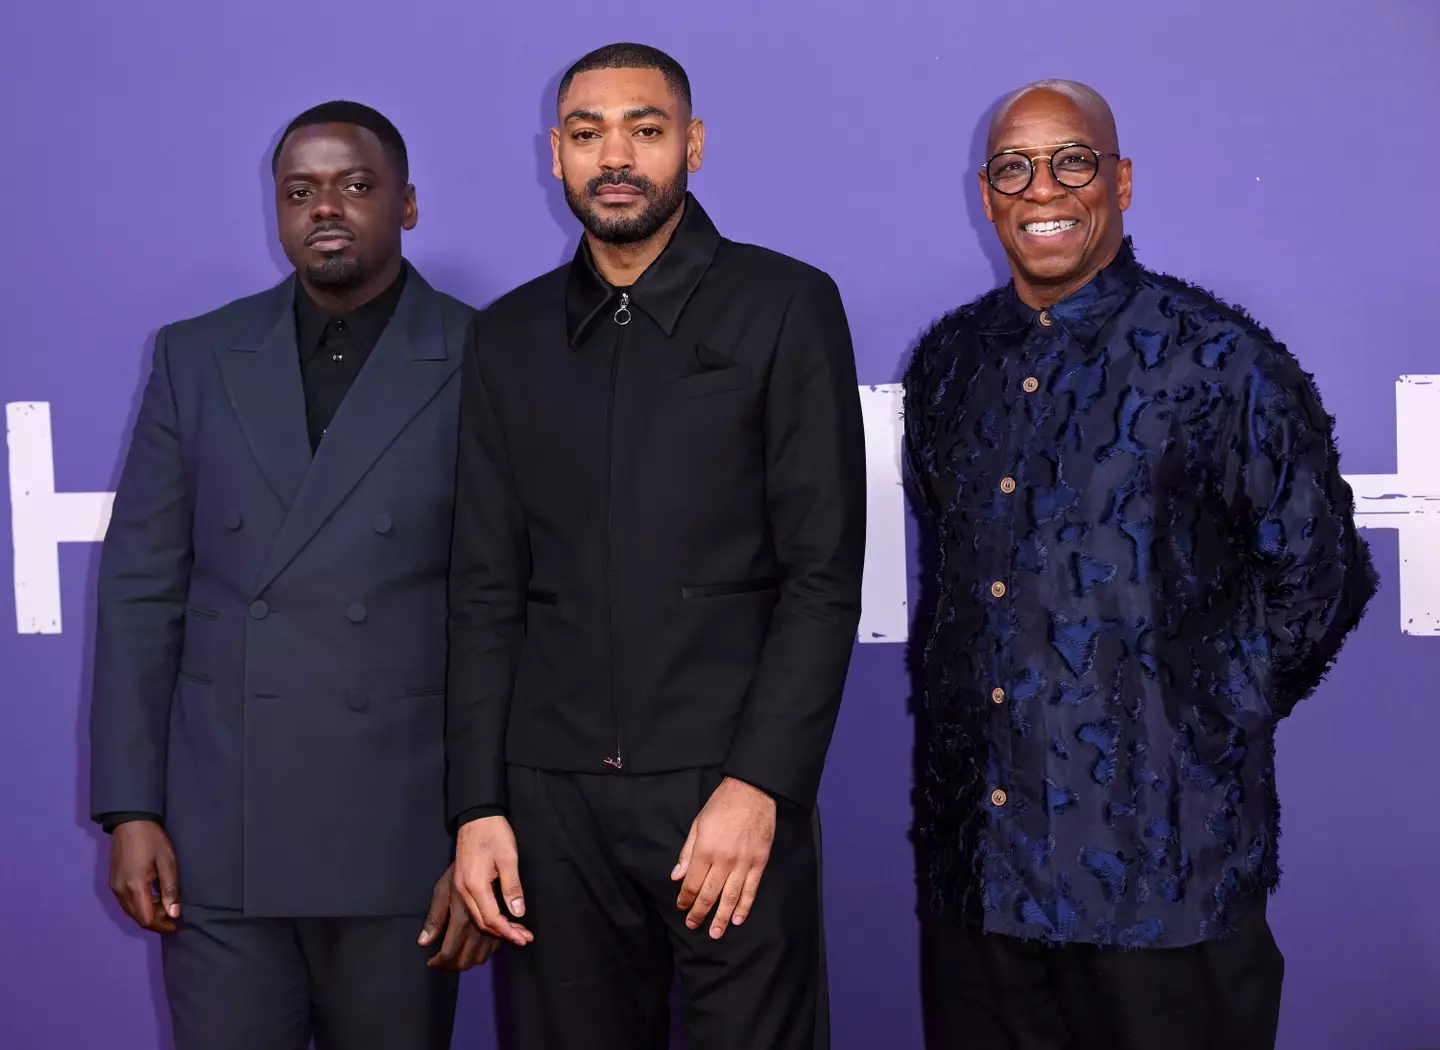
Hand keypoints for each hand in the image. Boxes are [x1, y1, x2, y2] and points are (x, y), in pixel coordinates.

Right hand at [109, 820, 179, 932]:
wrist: (130, 823)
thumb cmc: (152, 840)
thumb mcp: (168, 862)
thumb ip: (170, 890)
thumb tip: (174, 914)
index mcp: (134, 887)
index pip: (145, 918)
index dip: (161, 925)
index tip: (175, 924)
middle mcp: (120, 891)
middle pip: (137, 917)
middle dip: (155, 921)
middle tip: (173, 914)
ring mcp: (114, 887)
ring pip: (130, 911)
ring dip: (147, 913)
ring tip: (165, 907)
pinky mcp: (112, 882)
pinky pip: (125, 902)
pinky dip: (139, 906)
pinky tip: (151, 899)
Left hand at [419, 863, 499, 969]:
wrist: (489, 843)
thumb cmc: (463, 865)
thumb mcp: (443, 888)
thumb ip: (435, 917)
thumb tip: (424, 942)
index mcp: (462, 917)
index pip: (450, 951)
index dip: (441, 963)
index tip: (432, 963)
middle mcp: (479, 924)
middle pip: (467, 959)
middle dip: (454, 966)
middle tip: (442, 962)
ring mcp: (494, 922)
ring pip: (483, 955)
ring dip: (470, 960)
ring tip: (458, 955)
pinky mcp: (507, 920)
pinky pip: (496, 945)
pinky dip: (486, 951)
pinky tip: (477, 947)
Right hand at [453, 816, 532, 947]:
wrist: (476, 816)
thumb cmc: (494, 834)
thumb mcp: (508, 858)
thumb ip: (512, 887)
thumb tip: (518, 913)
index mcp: (474, 885)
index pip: (491, 918)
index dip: (508, 931)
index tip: (523, 939)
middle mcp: (462, 890)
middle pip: (481, 922)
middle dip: (503, 933)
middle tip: (524, 938)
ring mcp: (460, 887)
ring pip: (476, 917)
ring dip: (495, 927)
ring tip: (516, 932)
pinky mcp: (461, 883)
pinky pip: (472, 909)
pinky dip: (487, 918)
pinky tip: (499, 920)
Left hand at [672, 777, 775, 938]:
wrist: (752, 792)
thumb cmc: (721, 805)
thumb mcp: (698, 824)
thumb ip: (688, 852)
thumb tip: (677, 876)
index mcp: (705, 850)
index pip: (693, 882)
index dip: (685, 897)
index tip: (681, 907)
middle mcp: (724, 860)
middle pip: (710, 894)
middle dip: (700, 912)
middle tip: (693, 926)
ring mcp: (743, 863)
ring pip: (731, 897)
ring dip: (722, 917)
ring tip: (716, 933)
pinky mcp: (759, 862)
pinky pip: (751, 889)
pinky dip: (745, 906)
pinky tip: (738, 919)